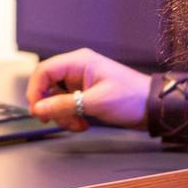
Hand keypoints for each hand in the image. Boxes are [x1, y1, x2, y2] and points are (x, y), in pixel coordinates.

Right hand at [25, 48, 150, 131]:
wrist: (152, 108)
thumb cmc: (129, 98)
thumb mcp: (95, 102)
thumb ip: (64, 105)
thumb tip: (38, 108)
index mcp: (79, 62)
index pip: (44, 70)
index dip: (36, 90)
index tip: (37, 110)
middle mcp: (77, 69)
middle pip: (47, 86)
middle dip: (50, 107)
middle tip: (55, 121)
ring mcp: (80, 82)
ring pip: (56, 99)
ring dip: (62, 115)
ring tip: (78, 125)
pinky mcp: (84, 95)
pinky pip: (67, 105)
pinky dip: (70, 117)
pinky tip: (83, 124)